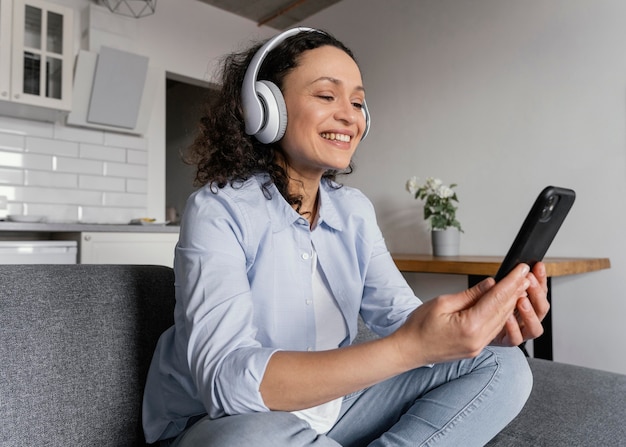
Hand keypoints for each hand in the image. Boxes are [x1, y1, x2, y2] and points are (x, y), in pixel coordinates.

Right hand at [390, 263, 530, 367]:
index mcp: (470, 326)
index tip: (520, 270)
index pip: (497, 299)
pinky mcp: (476, 348)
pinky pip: (494, 329)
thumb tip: (490, 285)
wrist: (409, 350)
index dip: (510, 282)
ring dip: (512, 303)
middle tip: (525, 275)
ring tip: (520, 287)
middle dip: (516, 291)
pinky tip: (504, 304)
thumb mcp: (442, 303)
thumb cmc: (419, 327)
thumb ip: (470, 295)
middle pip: (503, 311)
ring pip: (502, 321)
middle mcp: (478, 339)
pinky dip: (501, 314)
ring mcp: (478, 346)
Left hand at [492, 262, 549, 346]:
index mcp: (527, 306)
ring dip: (530, 313)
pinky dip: (513, 328)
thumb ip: (506, 283)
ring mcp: (519, 332)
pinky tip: (507, 317)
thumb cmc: (484, 309)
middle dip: (538, 293)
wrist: (472, 330)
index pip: (540, 292)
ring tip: (521, 300)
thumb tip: (513, 271)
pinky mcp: (506, 341)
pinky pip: (515, 338)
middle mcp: (526, 320)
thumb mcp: (495, 291)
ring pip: (535, 328)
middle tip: (529, 281)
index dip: (541, 279)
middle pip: (542, 309)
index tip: (537, 266)